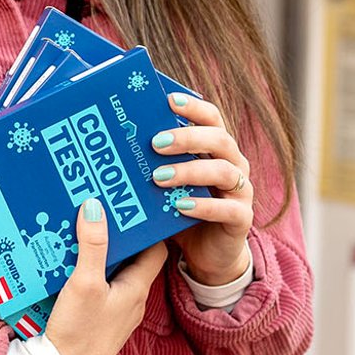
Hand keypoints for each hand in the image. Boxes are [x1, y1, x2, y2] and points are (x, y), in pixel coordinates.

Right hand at [44, 199, 168, 354]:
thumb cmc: (80, 332)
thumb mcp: (85, 282)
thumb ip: (92, 244)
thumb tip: (95, 206)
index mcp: (137, 288)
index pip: (155, 249)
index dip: (147, 228)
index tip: (134, 207)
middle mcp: (132, 300)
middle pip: (132, 260)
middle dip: (118, 237)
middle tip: (102, 212)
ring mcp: (115, 313)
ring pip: (114, 275)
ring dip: (100, 255)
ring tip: (83, 232)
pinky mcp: (98, 321)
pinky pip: (99, 289)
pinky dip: (89, 274)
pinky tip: (69, 265)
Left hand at [150, 93, 252, 285]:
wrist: (208, 254)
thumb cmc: (183, 211)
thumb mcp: (168, 185)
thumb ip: (154, 164)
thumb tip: (113, 144)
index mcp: (217, 149)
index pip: (212, 118)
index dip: (193, 107)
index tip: (168, 101)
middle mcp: (234, 164)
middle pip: (220, 139)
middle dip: (187, 137)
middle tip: (155, 143)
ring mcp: (241, 191)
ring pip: (224, 171)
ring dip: (191, 171)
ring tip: (160, 177)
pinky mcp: (241, 219)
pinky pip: (227, 210)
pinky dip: (203, 206)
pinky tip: (180, 206)